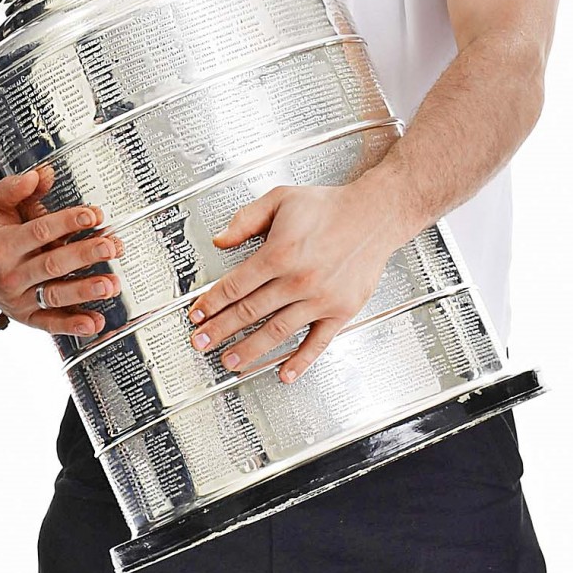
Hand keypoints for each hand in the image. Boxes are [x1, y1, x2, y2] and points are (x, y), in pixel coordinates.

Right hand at [0, 164, 120, 337]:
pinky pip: (50, 323)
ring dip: (84, 291)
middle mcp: (9, 274)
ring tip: (111, 285)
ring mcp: (17, 298)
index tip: (93, 214)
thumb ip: (13, 188)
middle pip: (52, 265)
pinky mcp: (25, 315)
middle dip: (84, 256)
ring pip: (54, 295)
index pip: (39, 232)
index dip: (67, 222)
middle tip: (111, 247)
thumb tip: (42, 175)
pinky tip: (95, 323)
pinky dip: (72, 325)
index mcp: (1, 244)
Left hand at [186, 180, 407, 382]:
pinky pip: (317, 342)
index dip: (211, 303)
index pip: (235, 286)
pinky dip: (300, 361)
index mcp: (279, 253)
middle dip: (220, 330)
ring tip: (230, 361)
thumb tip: (220, 240)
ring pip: (276, 331)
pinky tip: (285, 373)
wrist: (374, 215)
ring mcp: (319, 299)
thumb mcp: (280, 199)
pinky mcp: (340, 311)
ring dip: (250, 350)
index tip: (197, 315)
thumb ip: (246, 220)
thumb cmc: (330, 207)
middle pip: (249, 312)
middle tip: (202, 343)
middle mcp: (298, 280)